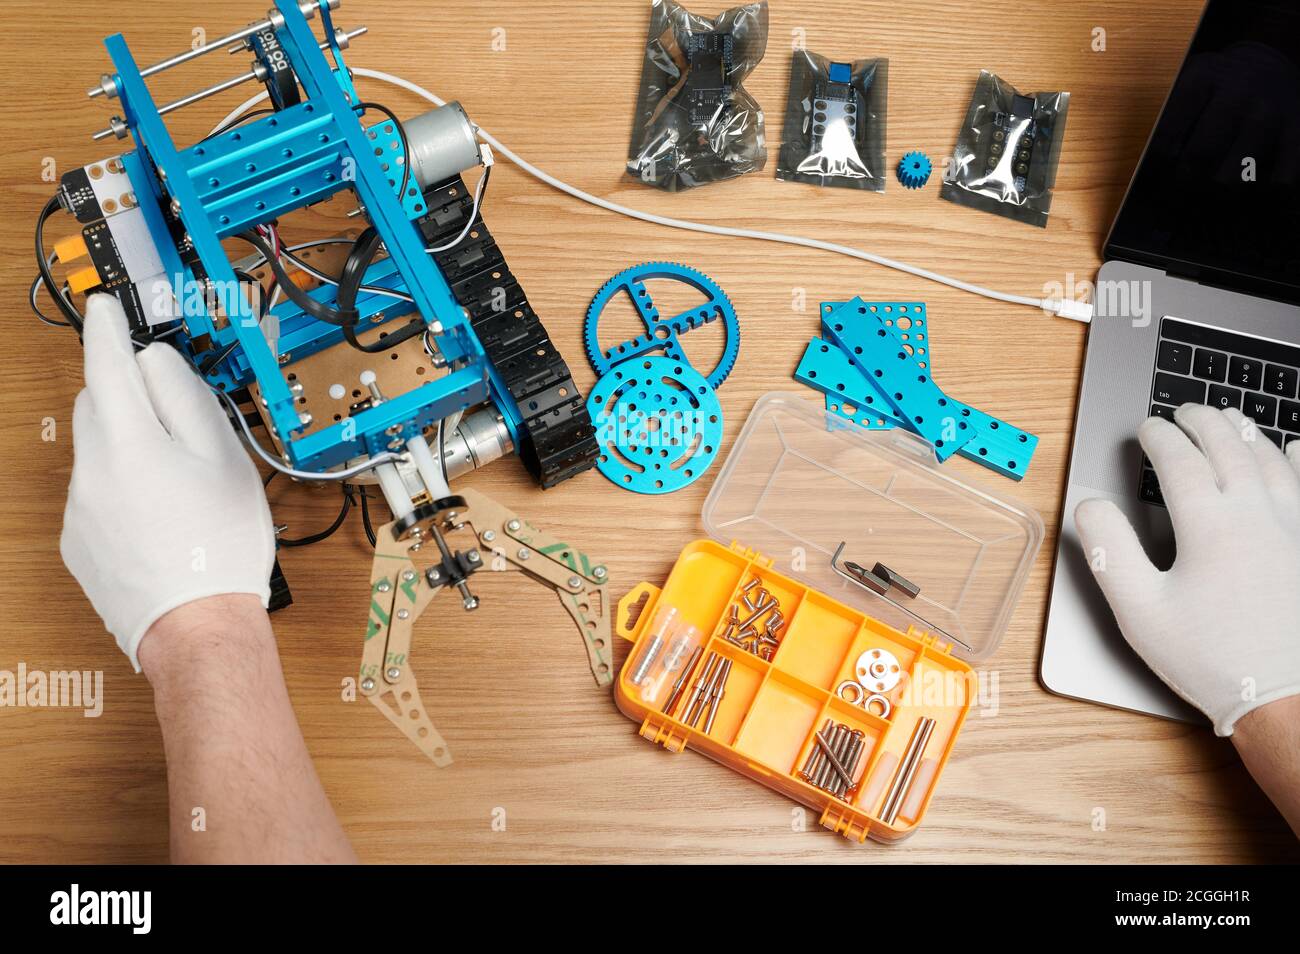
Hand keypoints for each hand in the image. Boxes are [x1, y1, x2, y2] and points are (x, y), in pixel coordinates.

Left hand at [60, 295, 274, 670]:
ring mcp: (79, 510)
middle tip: (173, 411)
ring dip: (129, 448)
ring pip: (98, 453)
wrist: (196, 627)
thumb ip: (188, 400)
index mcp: (128, 442)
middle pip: (97, 406)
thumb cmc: (219, 546)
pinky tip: (162, 517)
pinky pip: (96, 494)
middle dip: (126, 395)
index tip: (103, 307)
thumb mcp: (224, 459)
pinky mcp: (78, 542)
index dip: (106, 330)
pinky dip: (122, 489)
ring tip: (180, 483)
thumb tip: (157, 364)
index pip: (105, 365)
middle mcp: (91, 472)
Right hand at [1075, 404, 1299, 735]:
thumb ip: (1108, 552)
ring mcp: (1294, 528)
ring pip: (1270, 461)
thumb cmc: (1212, 658)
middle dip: (1204, 422)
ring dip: (1246, 434)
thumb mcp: (1139, 611)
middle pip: (1229, 448)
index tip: (1147, 428)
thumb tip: (1091, 508)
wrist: (1287, 695)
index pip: (1180, 461)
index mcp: (1209, 525)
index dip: (1160, 438)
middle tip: (1186, 411)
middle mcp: (1256, 514)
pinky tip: (1294, 450)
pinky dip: (1298, 461)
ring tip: (1232, 420)